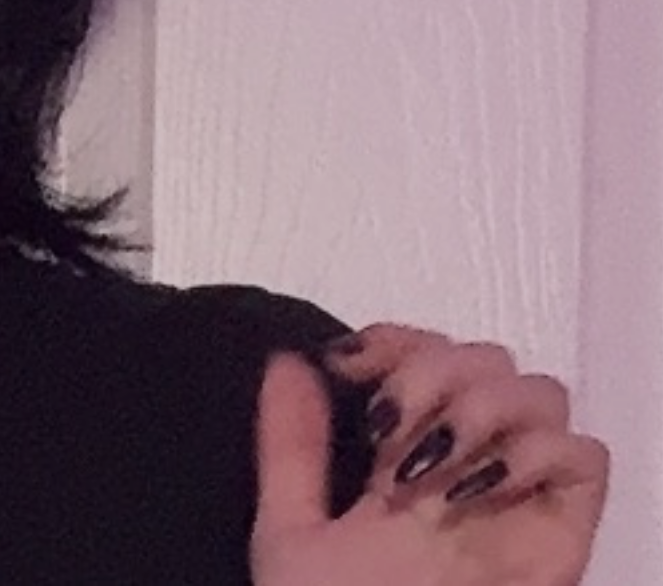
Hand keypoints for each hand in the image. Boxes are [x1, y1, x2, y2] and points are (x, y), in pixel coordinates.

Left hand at [251, 324, 609, 585]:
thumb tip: (287, 359)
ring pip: (540, 394)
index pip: (425, 352)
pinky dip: (534, 453)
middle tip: (388, 435)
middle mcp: (464, 465)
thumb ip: (288, 447)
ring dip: (478, 407)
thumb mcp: (290, 529)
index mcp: (401, 456)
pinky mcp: (560, 533)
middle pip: (487, 360)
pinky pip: (585, 458)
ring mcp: (514, 496)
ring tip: (425, 466)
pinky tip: (472, 487)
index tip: (350, 364)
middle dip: (432, 374)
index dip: (396, 339)